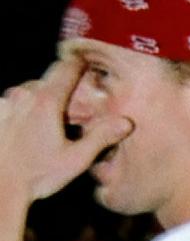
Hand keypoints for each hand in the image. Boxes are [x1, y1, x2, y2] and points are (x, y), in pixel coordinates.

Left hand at [0, 59, 130, 206]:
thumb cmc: (37, 176)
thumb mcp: (76, 159)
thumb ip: (101, 137)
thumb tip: (126, 122)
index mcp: (46, 101)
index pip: (66, 68)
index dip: (80, 64)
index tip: (89, 65)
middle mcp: (22, 95)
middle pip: (48, 81)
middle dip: (61, 93)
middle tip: (72, 114)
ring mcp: (4, 103)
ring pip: (30, 92)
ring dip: (41, 103)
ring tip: (49, 128)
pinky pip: (14, 103)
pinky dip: (24, 112)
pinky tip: (29, 134)